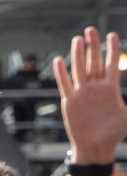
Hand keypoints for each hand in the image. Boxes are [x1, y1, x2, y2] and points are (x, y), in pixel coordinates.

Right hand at [54, 27, 126, 163]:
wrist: (97, 146)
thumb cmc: (115, 133)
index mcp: (111, 89)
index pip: (111, 64)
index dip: (112, 49)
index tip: (112, 34)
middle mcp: (95, 88)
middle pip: (94, 62)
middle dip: (93, 45)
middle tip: (91, 29)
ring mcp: (82, 94)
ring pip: (80, 69)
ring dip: (79, 54)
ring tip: (78, 39)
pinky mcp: (70, 102)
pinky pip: (65, 84)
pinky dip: (62, 73)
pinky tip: (59, 60)